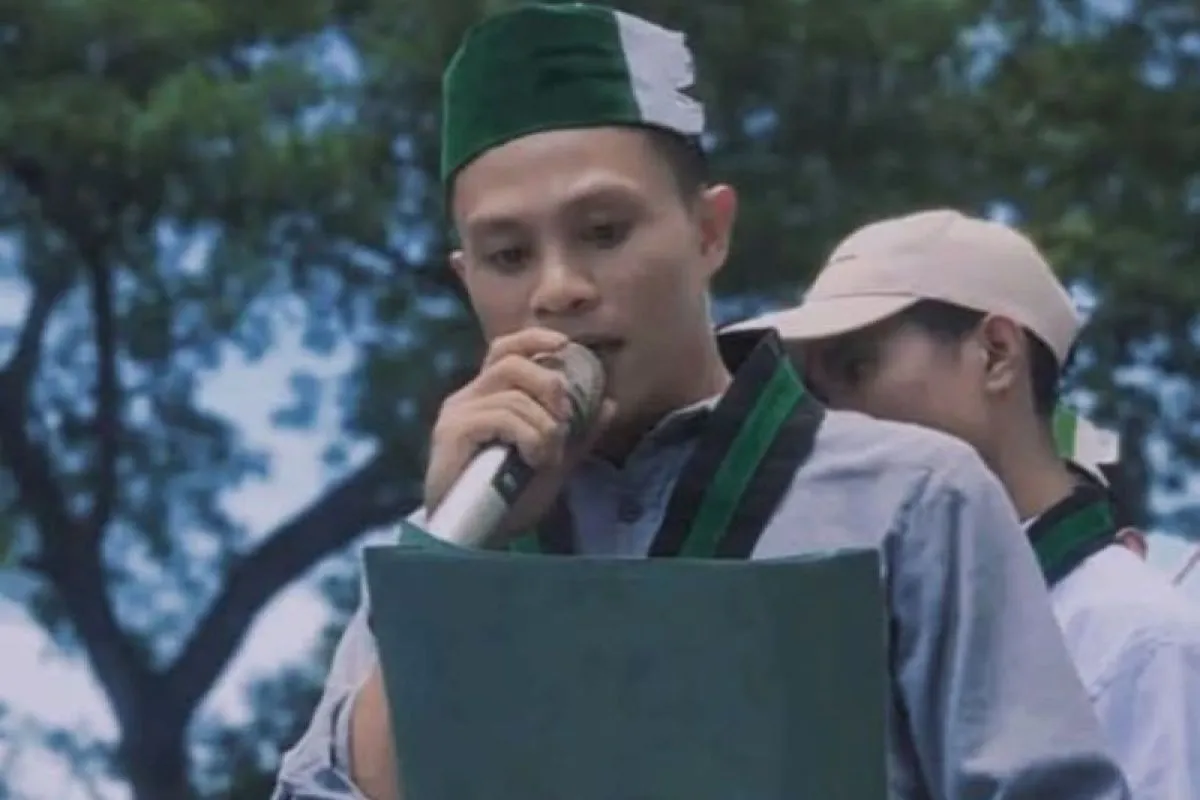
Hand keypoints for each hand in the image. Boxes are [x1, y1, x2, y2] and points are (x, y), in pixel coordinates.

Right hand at [424, 328, 613, 538]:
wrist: (474, 539)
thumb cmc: (507, 499)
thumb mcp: (554, 462)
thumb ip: (578, 433)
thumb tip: (610, 403)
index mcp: (488, 397)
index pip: (506, 349)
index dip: (535, 339)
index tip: (566, 345)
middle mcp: (468, 398)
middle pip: (511, 362)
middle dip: (549, 384)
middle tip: (566, 417)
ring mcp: (456, 415)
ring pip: (512, 394)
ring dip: (543, 424)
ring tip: (548, 456)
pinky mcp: (450, 433)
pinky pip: (501, 417)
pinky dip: (528, 435)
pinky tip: (534, 459)